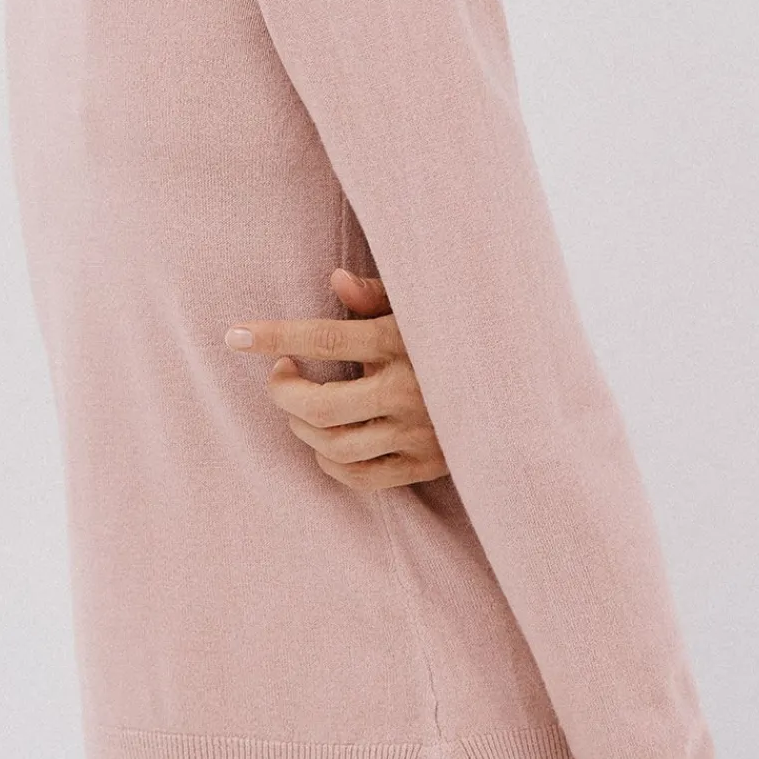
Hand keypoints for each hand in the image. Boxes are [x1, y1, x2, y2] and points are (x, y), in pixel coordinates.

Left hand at [223, 269, 448, 490]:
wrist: (524, 385)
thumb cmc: (462, 330)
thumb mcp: (424, 304)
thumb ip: (378, 295)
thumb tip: (335, 281)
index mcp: (403, 342)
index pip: (325, 339)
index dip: (273, 337)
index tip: (235, 335)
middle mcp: (409, 391)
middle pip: (321, 405)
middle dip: (283, 392)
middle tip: (281, 374)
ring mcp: (418, 434)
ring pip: (334, 444)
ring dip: (301, 427)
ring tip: (300, 406)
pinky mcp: (425, 465)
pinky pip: (360, 477)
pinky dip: (329, 462)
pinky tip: (325, 440)